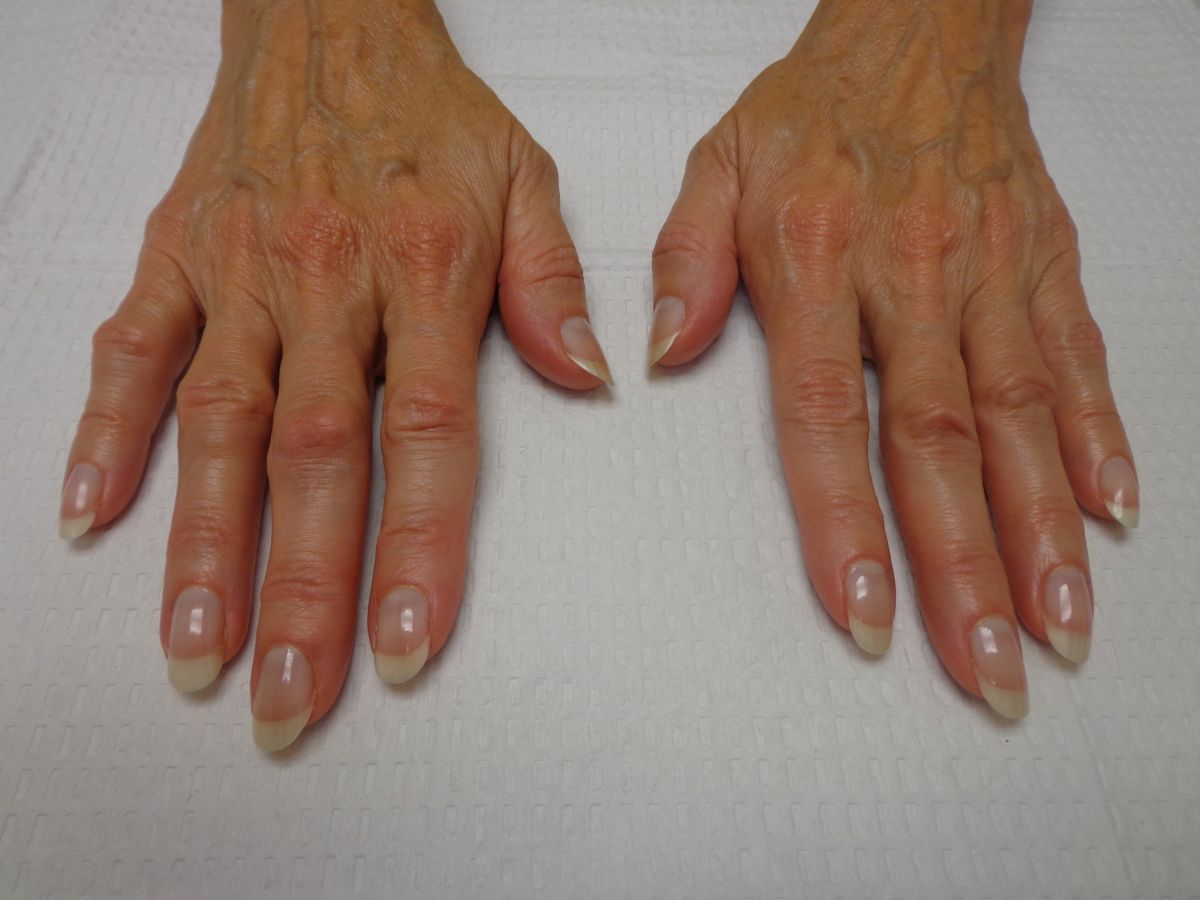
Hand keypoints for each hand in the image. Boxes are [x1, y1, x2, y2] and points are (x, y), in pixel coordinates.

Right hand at [58, 0, 610, 750]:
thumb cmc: (431, 113)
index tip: (403, 643)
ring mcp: (240, 273)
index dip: (417, 545)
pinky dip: (105, 433)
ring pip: (215, 424)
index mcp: (427, 271)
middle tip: (289, 699)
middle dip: (301, 589)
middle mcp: (327, 282)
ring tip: (194, 649)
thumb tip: (592, 381)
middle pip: (313, 458)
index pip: (426, 434)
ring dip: (201, 545)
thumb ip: (552, 286)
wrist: (327, 22)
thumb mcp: (525, 179)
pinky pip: (131, 350)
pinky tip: (90, 519)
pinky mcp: (174, 256)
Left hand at [649, 0, 1136, 716]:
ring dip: (1045, 533)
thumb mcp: (715, 164)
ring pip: (1022, 419)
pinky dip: (1101, 438)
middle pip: (942, 444)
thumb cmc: (812, 111)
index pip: (831, 416)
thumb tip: (662, 356)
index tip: (865, 612)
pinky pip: (1078, 359)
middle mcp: (912, 275)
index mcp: (817, 259)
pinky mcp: (1046, 264)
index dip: (849, 522)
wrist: (920, 32)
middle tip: (987, 670)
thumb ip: (686, 262)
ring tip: (1059, 628)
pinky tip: (1114, 516)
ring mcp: (990, 273)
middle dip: (966, 569)